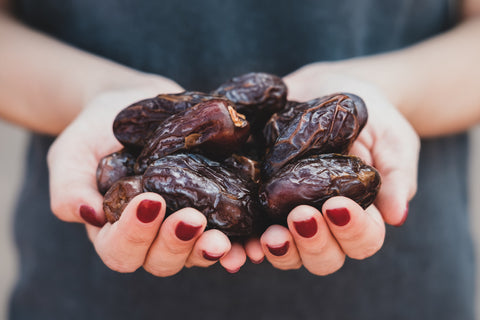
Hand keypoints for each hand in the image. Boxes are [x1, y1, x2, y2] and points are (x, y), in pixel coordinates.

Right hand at [47, 78, 245, 275]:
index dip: (134, 236)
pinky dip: (237, 242)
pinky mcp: (211, 207)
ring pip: (194, 253)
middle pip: (161, 260)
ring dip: (208, 250)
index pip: (119, 250)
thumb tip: (89, 216)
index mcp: (115, 230)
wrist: (133, 103)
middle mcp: (151, 235)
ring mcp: (182, 224)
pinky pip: (226, 233)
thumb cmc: (97, 130)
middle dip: (176, 245)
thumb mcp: (72, 152)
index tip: (150, 202)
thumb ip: (70, 185)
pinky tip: (248, 241)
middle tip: (192, 219)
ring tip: (222, 239)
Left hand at [244, 63, 418, 274]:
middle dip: (313, 243)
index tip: (339, 205)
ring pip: (287, 252)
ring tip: (269, 236)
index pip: (363, 240)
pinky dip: (244, 243)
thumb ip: (396, 175)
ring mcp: (290, 217)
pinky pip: (251, 231)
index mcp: (359, 217)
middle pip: (323, 257)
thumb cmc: (372, 119)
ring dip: (279, 250)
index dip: (353, 232)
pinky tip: (237, 243)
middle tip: (301, 215)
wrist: (333, 89)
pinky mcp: (261, 201)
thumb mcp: (393, 140)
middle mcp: (324, 225)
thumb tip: (397, 215)